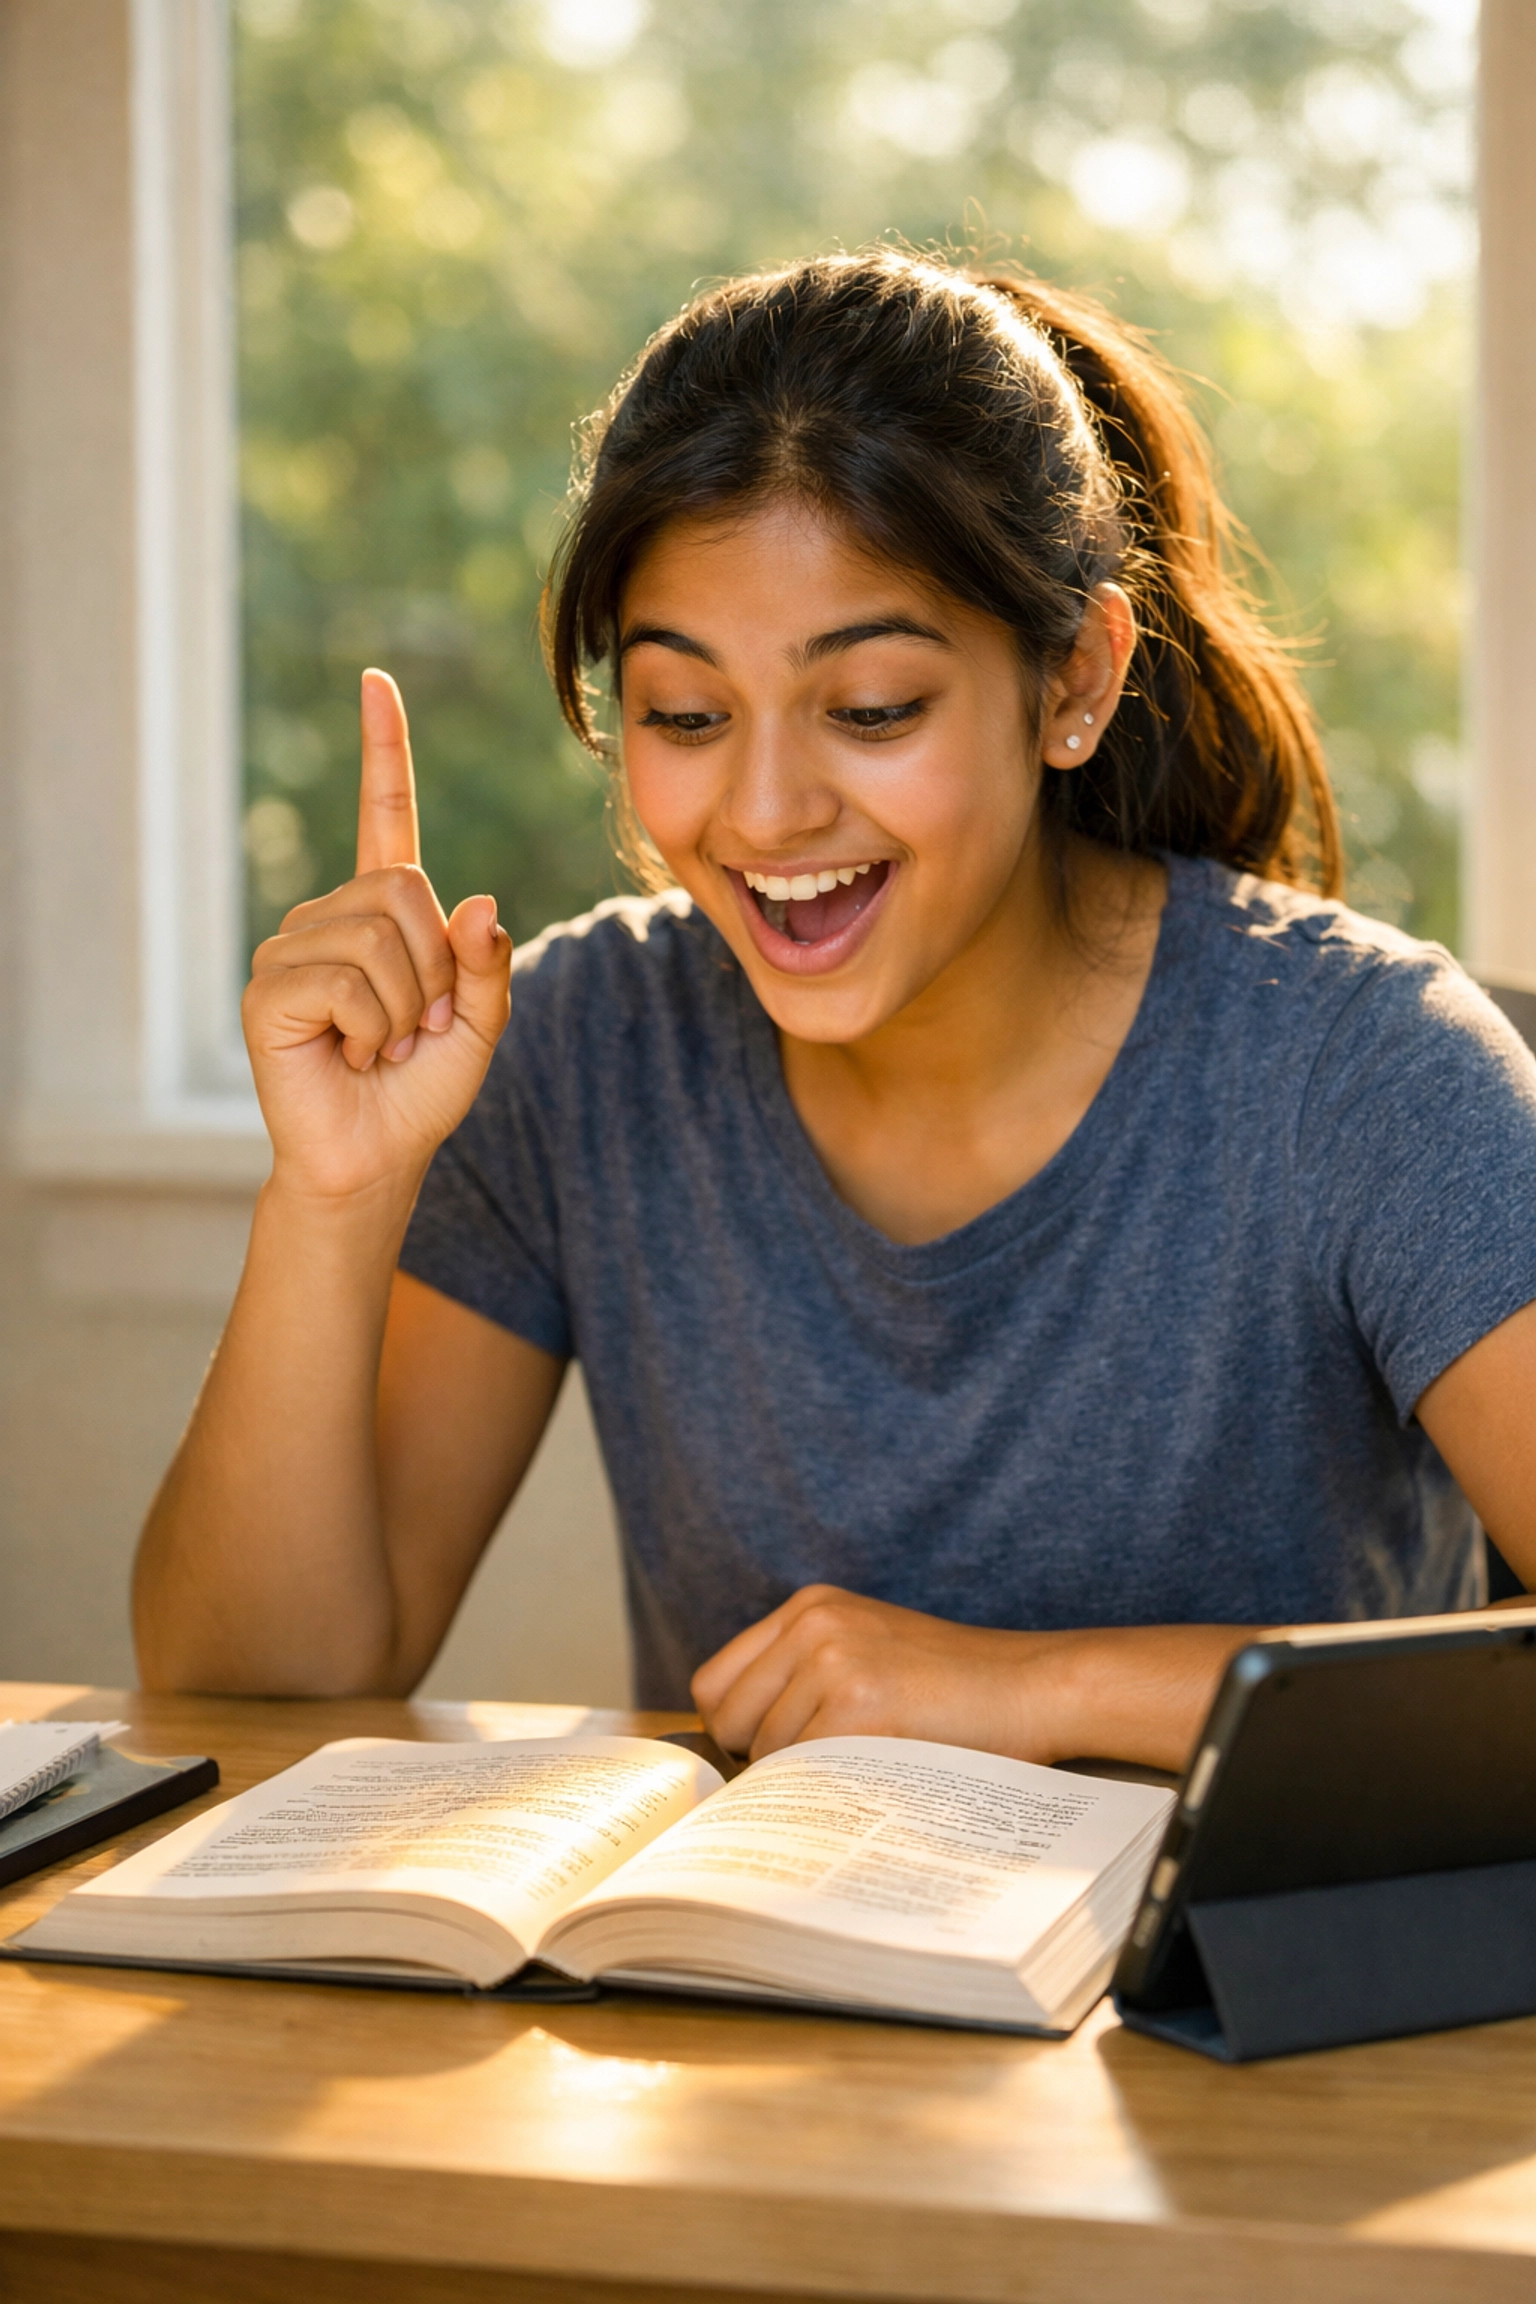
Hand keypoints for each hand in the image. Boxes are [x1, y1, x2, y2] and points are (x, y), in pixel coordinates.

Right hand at [243, 671, 511, 1200]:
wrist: (376, 1156)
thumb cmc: (422, 1090)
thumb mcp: (481, 1026)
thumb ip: (488, 965)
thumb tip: (478, 905)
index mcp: (382, 913)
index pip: (384, 815)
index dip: (384, 750)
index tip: (376, 682)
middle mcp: (330, 918)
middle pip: (406, 890)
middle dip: (436, 971)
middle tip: (416, 1027)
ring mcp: (291, 948)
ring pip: (380, 938)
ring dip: (406, 1007)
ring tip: (382, 1046)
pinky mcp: (268, 988)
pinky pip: (346, 981)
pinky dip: (372, 1029)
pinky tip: (351, 1054)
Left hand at [691, 1584, 1057, 1762]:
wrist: (1033, 1686)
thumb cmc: (954, 1689)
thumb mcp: (868, 1652)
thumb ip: (803, 1678)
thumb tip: (730, 1748)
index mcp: (809, 1607)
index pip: (715, 1681)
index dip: (734, 1728)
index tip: (764, 1756)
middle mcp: (812, 1622)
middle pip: (726, 1717)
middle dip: (759, 1757)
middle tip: (819, 1769)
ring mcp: (833, 1657)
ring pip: (765, 1751)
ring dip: (805, 1774)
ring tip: (866, 1763)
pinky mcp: (857, 1701)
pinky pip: (805, 1768)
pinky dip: (831, 1785)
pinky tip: (877, 1772)